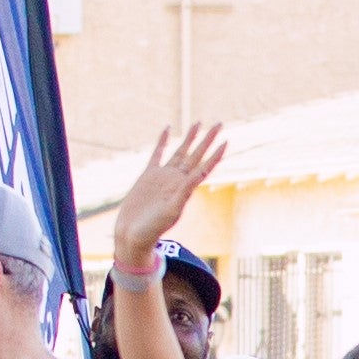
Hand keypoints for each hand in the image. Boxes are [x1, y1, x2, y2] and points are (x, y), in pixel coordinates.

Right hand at [112, 123, 228, 260]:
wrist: (133, 235)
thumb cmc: (153, 229)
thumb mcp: (171, 211)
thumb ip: (184, 192)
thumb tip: (199, 174)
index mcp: (185, 188)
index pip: (205, 167)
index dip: (215, 155)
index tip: (226, 141)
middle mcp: (177, 180)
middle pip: (196, 155)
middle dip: (207, 140)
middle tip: (219, 123)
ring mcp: (163, 177)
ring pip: (180, 152)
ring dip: (189, 138)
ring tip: (198, 123)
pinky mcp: (148, 176)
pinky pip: (157, 154)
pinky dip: (162, 141)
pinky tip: (167, 129)